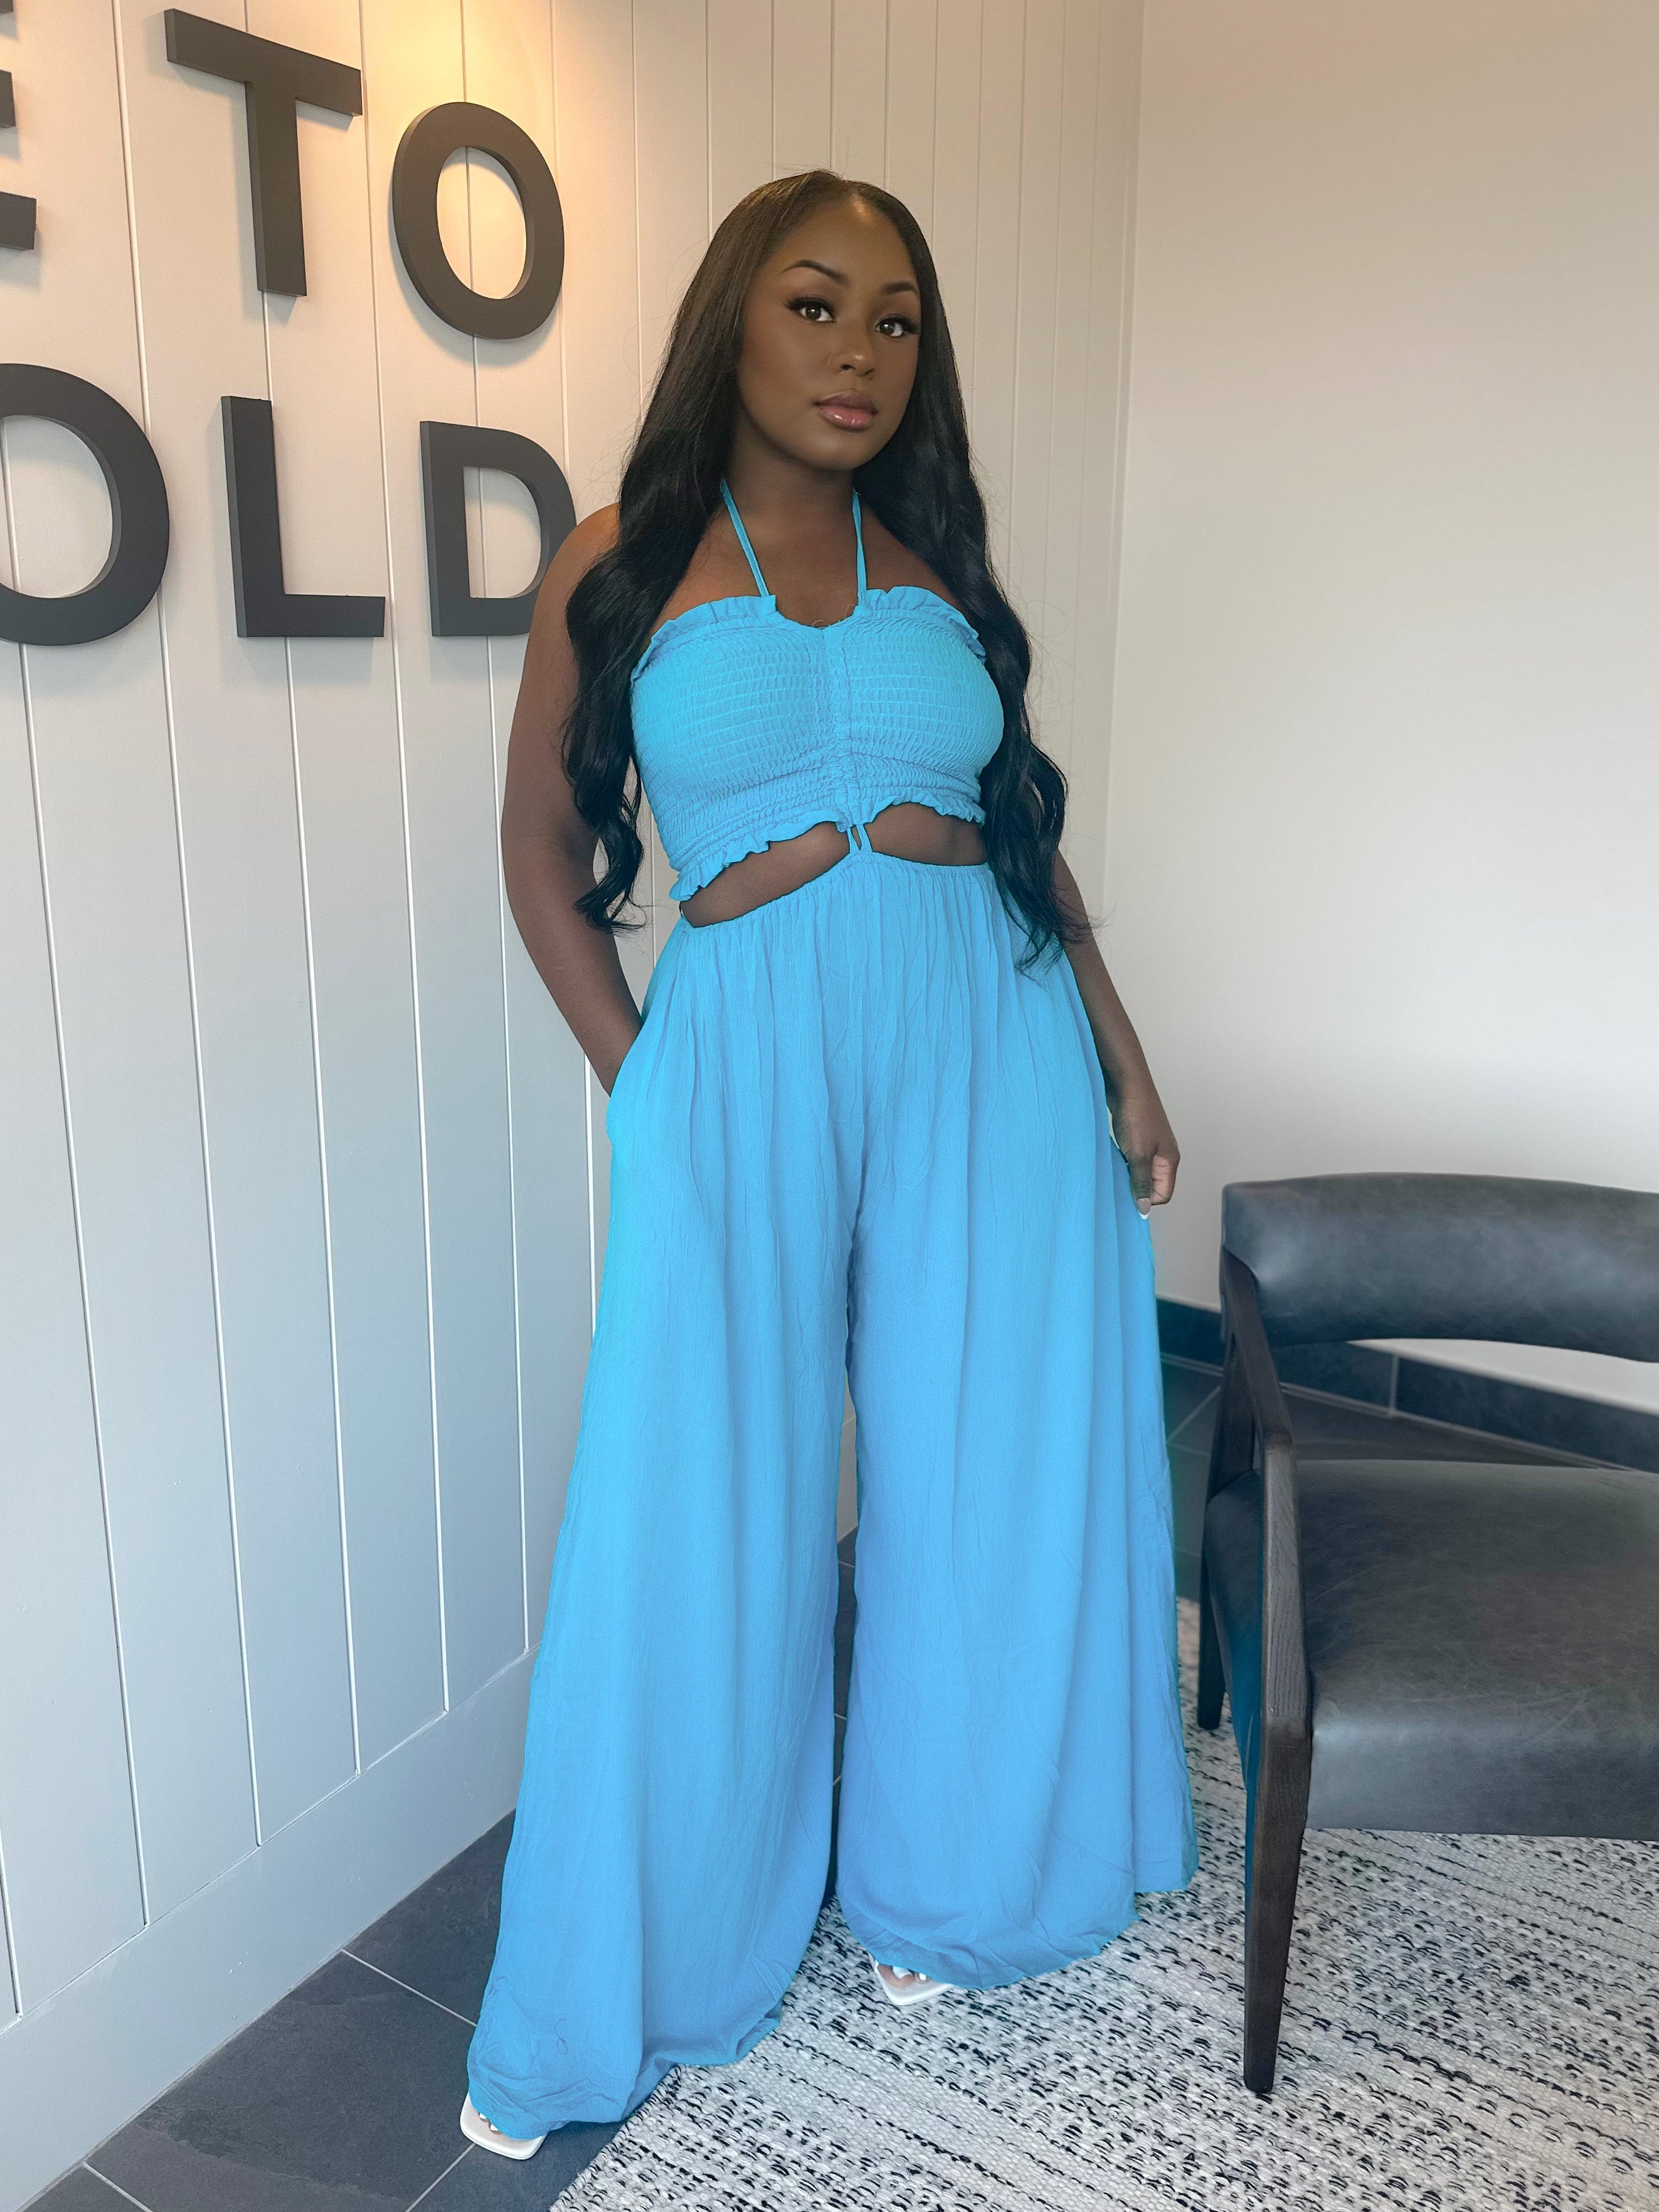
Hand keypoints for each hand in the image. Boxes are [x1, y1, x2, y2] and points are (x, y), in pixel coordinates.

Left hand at [1107, 1073, 1178, 1214]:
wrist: (1126, 1084)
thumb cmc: (1136, 1116)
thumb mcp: (1138, 1155)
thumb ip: (1141, 1183)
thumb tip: (1144, 1209)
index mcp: (1170, 1160)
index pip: (1163, 1194)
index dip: (1146, 1199)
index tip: (1127, 1196)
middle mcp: (1163, 1154)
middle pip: (1153, 1184)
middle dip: (1135, 1188)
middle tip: (1116, 1185)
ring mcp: (1150, 1145)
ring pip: (1140, 1171)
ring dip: (1126, 1174)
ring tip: (1112, 1170)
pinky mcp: (1137, 1137)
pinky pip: (1131, 1158)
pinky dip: (1121, 1162)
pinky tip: (1110, 1158)